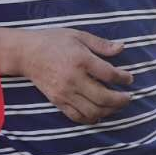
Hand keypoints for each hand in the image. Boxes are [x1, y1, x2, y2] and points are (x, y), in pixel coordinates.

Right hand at [20, 28, 134, 125]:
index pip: (109, 74)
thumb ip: (101, 44)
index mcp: (81, 60)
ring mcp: (65, 93)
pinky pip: (77, 116)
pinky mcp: (57, 101)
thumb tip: (122, 48)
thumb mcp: (78, 35)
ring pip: (92, 111)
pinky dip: (91, 118)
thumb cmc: (53, 41)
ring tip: (116, 105)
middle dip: (121, 100)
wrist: (26, 54)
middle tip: (129, 97)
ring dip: (109, 111)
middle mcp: (73, 79)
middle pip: (103, 97)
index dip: (124, 78)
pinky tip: (99, 113)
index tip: (129, 78)